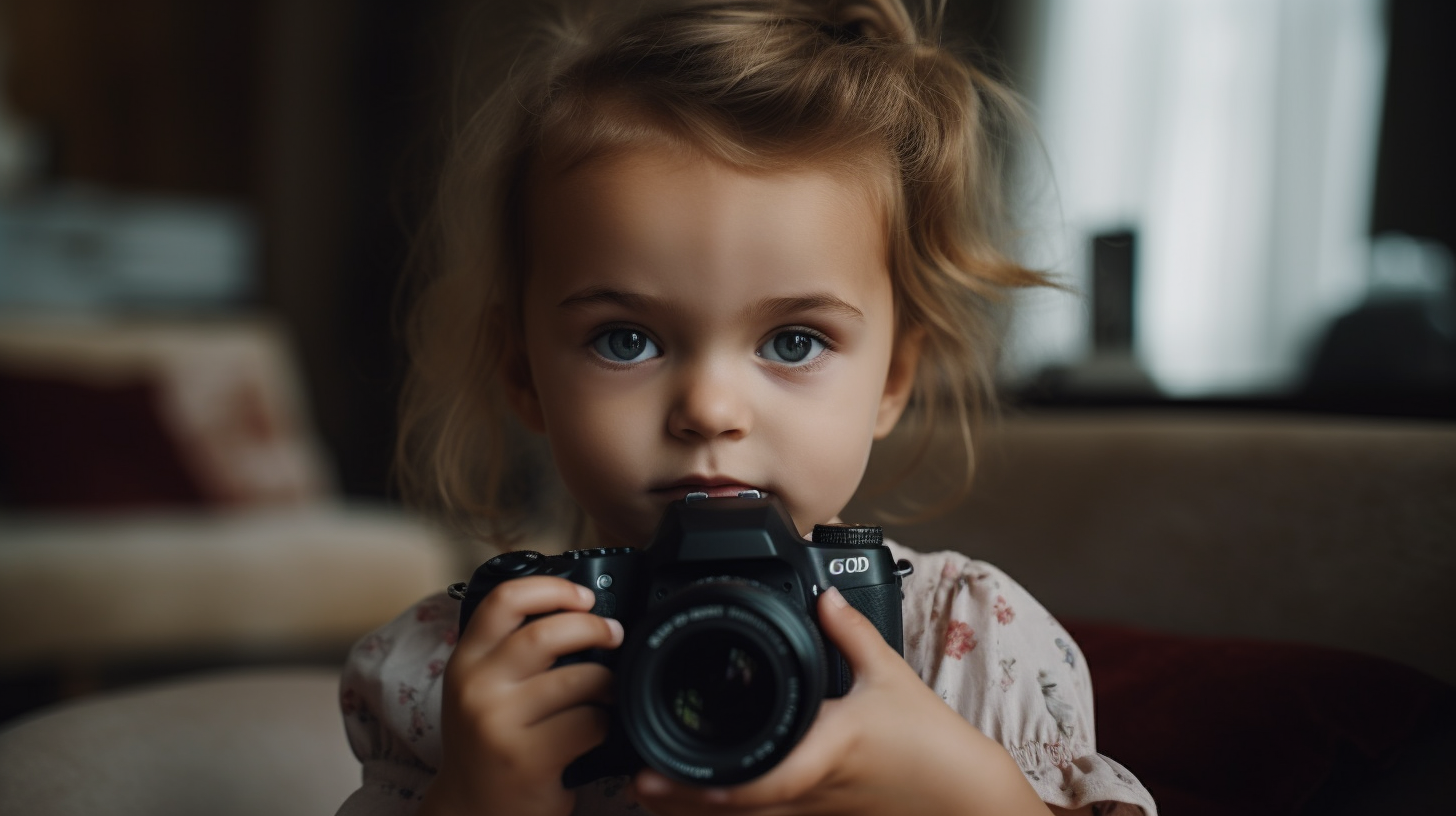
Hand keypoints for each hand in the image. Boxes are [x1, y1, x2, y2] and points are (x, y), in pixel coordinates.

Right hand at [420, 576, 624, 815]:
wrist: (470, 811)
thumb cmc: (487, 743)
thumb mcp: (480, 689)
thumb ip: (509, 652)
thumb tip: (579, 613)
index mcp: (466, 660)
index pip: (503, 601)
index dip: (552, 588)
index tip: (584, 596)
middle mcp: (476, 688)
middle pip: (546, 635)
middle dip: (593, 627)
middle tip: (614, 634)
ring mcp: (499, 724)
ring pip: (578, 679)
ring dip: (607, 681)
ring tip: (609, 689)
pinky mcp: (527, 758)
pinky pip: (587, 723)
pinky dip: (605, 723)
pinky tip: (597, 729)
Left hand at [632, 587, 1052, 815]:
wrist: (964, 798)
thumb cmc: (930, 743)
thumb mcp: (891, 676)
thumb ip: (852, 632)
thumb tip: (826, 595)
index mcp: (825, 752)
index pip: (760, 779)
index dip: (709, 784)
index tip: (663, 774)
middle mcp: (812, 790)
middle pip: (735, 809)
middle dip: (681, 800)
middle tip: (636, 781)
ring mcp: (814, 812)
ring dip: (696, 811)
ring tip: (651, 792)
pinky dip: (730, 811)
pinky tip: (702, 800)